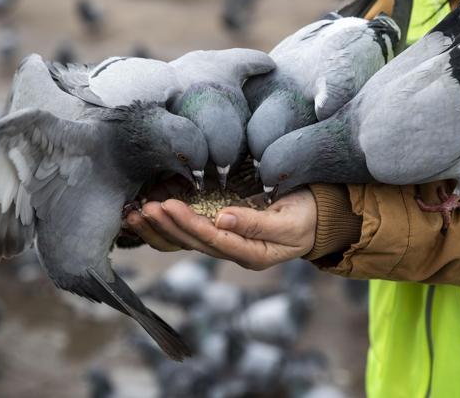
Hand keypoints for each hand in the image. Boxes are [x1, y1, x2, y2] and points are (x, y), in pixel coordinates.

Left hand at [125, 189, 316, 269]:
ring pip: (189, 239)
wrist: (319, 219)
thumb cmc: (308, 217)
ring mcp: (229, 244)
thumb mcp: (289, 220)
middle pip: (195, 242)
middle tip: (143, 208)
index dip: (188, 224)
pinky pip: (194, 230)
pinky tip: (154, 214)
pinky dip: (172, 222)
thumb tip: (223, 217)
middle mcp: (236, 252)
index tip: (167, 206)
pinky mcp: (225, 231)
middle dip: (167, 225)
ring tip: (139, 212)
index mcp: (252, 254)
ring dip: (163, 227)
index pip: (213, 239)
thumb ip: (256, 222)